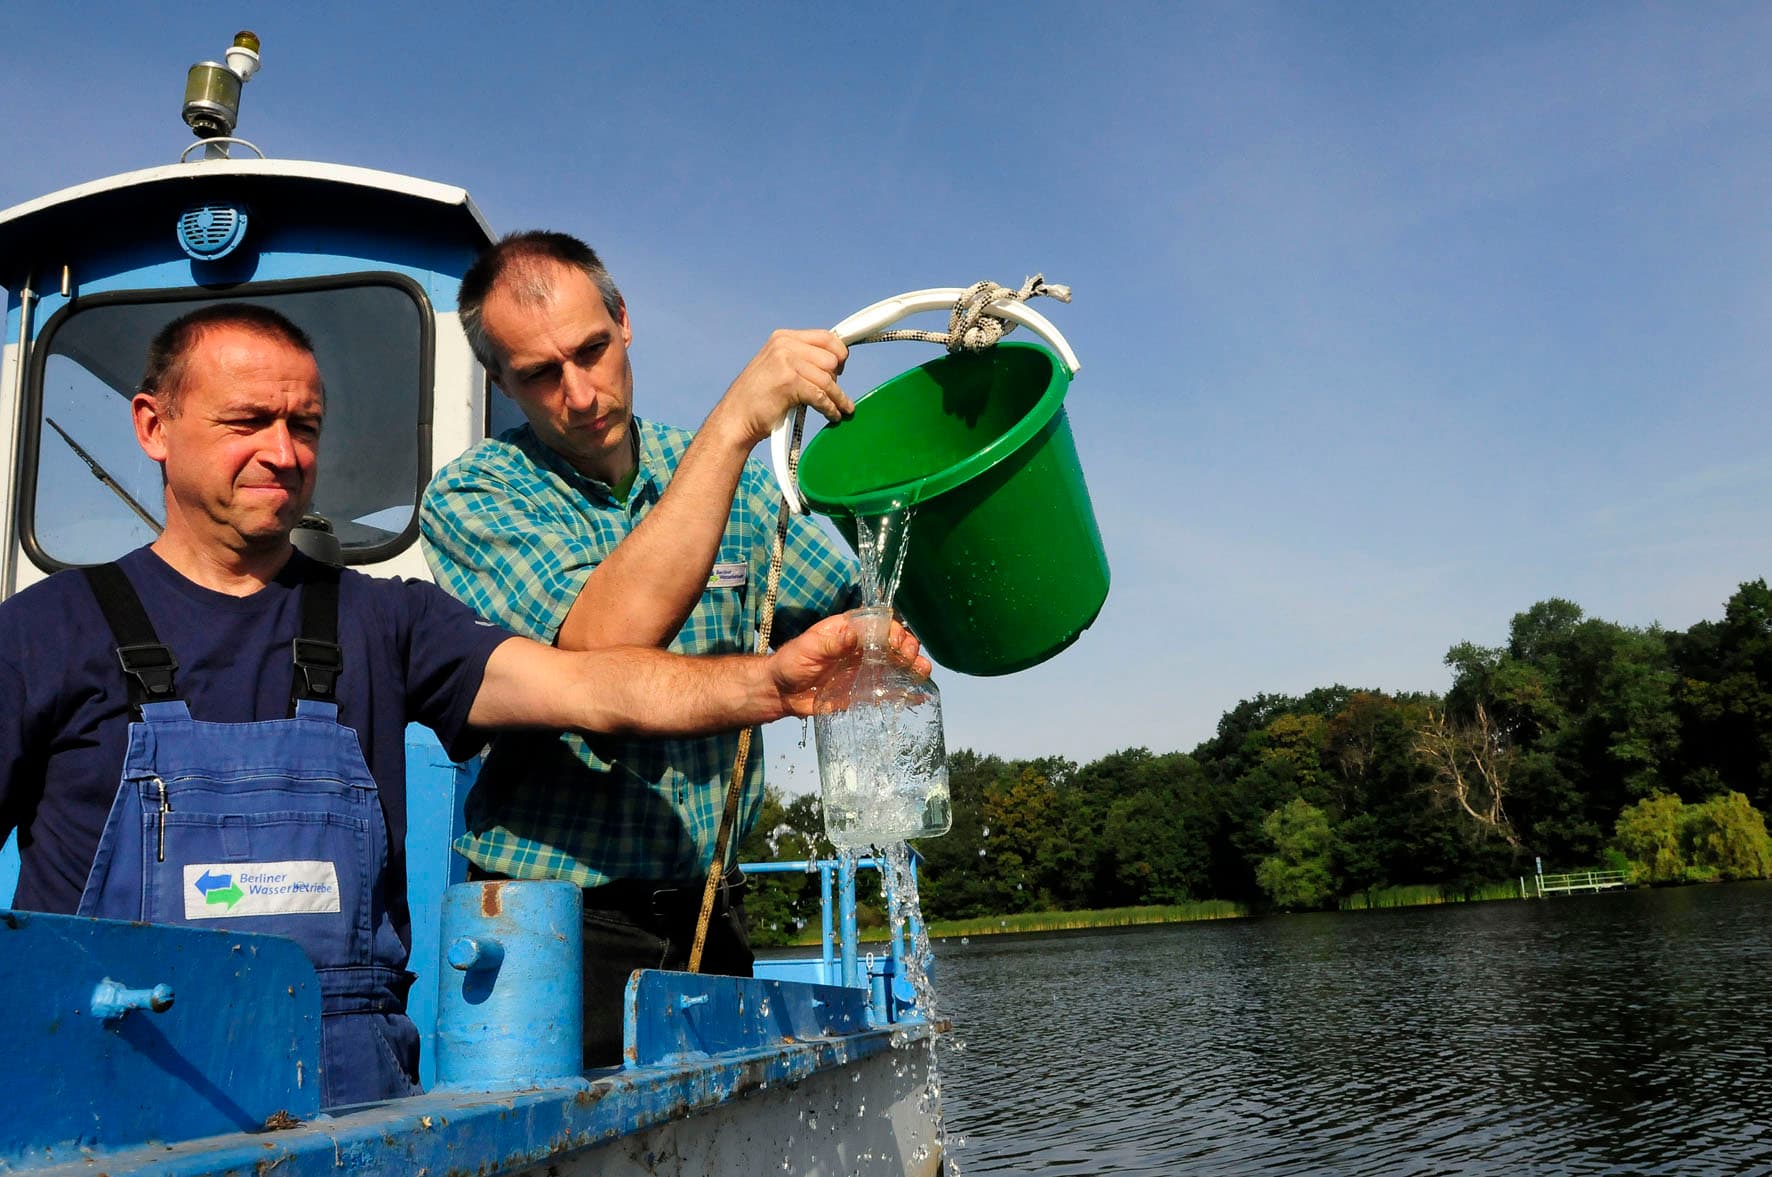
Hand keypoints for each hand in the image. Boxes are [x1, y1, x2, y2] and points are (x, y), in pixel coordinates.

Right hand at [706, 329, 853, 449]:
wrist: (735, 419)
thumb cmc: (758, 398)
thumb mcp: (777, 366)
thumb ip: (800, 358)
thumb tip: (833, 361)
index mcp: (783, 338)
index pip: (825, 337)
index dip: (840, 353)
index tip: (842, 367)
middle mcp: (784, 346)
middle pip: (830, 359)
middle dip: (836, 378)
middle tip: (833, 393)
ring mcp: (785, 362)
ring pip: (828, 379)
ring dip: (837, 398)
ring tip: (839, 408)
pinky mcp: (789, 383)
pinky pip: (821, 396)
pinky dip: (830, 408)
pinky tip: (832, 415)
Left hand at [766, 611, 931, 716]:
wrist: (781, 692)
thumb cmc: (791, 663)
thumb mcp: (808, 649)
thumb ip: (831, 644)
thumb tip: (852, 635)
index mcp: (849, 629)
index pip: (879, 623)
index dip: (893, 631)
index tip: (898, 643)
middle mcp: (862, 647)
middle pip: (894, 642)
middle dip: (908, 648)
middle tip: (912, 660)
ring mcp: (865, 668)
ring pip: (896, 664)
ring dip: (912, 667)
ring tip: (922, 673)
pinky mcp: (864, 689)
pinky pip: (888, 688)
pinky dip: (904, 691)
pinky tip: (918, 695)